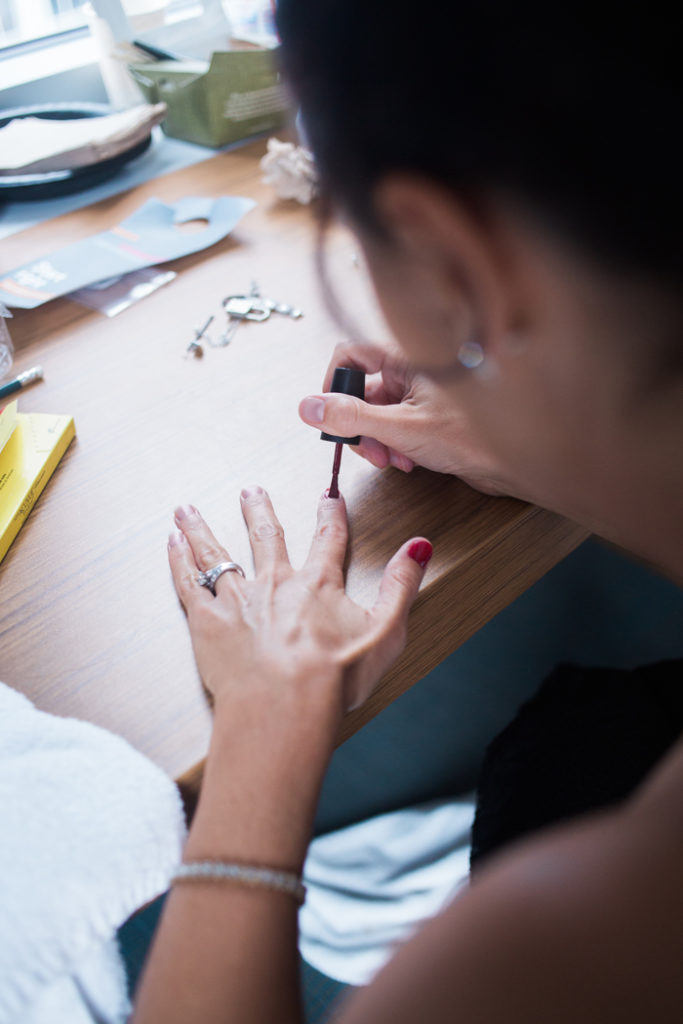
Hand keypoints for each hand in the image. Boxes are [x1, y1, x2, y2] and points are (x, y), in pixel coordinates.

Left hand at [168, 488, 431, 716]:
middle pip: (266, 536)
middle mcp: (276, 582)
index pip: (328, 539)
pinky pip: (189, 582)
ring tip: (187, 509)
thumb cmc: (335, 678)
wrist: (283, 705)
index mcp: (318, 584)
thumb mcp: (385, 631)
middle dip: (259, 510)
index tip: (329, 496)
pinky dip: (178, 559)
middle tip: (250, 490)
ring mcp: (238, 599)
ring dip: (202, 528)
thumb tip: (419, 545)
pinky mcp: (208, 621)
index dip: (331, 515)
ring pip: (217, 553)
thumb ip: (402, 585)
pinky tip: (171, 541)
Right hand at [299, 340, 507, 494]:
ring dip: (376, 440)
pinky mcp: (426, 417)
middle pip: (360, 390)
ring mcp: (419, 395)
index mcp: (407, 358)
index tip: (328, 412)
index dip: (333, 382)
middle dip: (358, 424)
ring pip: (375, 414)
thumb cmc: (473, 437)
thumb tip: (309, 407)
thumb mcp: (400, 428)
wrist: (514, 463)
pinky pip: (393, 427)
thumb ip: (351, 418)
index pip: (350, 353)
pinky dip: (392, 446)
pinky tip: (407, 462)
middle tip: (368, 450)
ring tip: (392, 460)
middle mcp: (411, 371)